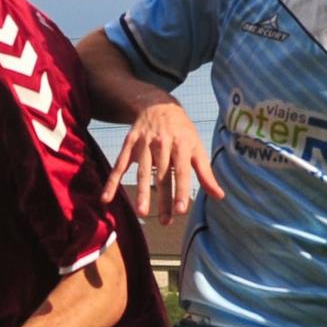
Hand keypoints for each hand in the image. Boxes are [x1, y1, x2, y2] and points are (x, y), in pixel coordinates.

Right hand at [100, 101, 222, 219]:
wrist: (158, 104)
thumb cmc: (182, 131)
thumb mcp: (196, 147)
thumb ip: (205, 173)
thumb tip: (219, 196)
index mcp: (181, 144)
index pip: (182, 171)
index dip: (181, 190)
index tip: (181, 210)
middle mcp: (162, 144)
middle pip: (162, 175)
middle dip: (164, 199)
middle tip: (166, 221)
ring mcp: (143, 144)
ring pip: (142, 171)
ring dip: (141, 192)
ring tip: (142, 212)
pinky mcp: (129, 144)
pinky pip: (120, 165)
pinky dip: (112, 182)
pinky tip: (107, 198)